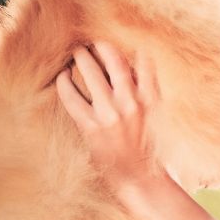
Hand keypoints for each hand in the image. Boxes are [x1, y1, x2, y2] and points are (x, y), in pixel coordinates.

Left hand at [56, 41, 162, 189]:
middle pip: (114, 63)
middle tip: (92, 42)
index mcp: (151, 99)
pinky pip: (73, 99)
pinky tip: (62, 77)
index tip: (121, 42)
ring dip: (82, 60)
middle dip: (101, 48)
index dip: (131, 48)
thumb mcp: (157, 116)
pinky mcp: (91, 127)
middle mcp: (131, 103)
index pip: (144, 63)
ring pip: (92, 75)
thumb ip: (149, 92)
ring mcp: (110, 114)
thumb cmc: (149, 147)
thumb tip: (137, 67)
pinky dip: (65, 84)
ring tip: (77, 54)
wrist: (139, 177)